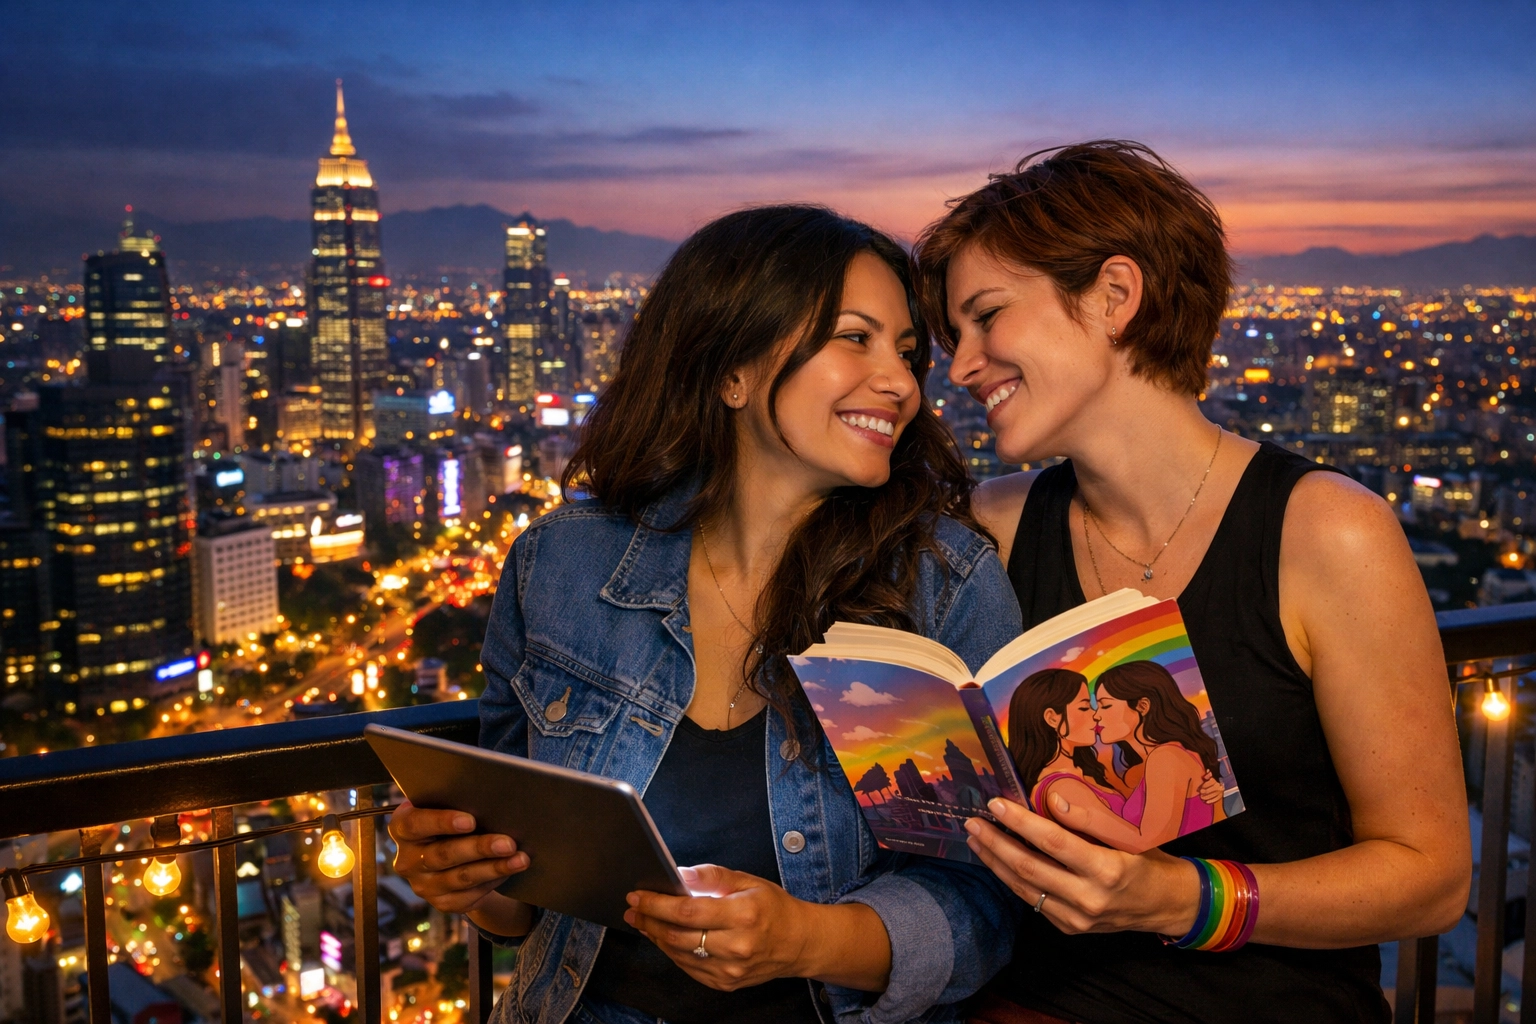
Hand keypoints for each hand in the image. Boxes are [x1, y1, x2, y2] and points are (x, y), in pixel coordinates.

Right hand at [387, 800, 528, 914]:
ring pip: (461, 878)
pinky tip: (509, 870)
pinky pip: (469, 895)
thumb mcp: (446, 807)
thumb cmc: (450, 820)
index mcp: (402, 829)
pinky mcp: (442, 903)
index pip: (415, 824)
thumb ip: (456, 803)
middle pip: (444, 854)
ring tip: (519, 859)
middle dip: (479, 848)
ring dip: (494, 868)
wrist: (450, 852)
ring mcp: (423, 885)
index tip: (469, 820)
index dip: (441, 822)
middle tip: (507, 843)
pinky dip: (493, 881)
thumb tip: (492, 800)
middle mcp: (407, 860)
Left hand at [626, 865, 835, 991]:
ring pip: (680, 954)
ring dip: (657, 937)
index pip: (688, 911)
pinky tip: (665, 938)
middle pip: (678, 935)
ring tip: (644, 921)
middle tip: (633, 909)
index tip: (638, 895)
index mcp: (742, 915)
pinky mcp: (726, 983)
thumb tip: (680, 874)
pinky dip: (673, 952)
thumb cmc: (773, 908)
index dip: (657, 904)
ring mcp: (731, 969)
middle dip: (650, 920)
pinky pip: (689, 968)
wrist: (798, 943)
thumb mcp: (747, 881)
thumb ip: (712, 876)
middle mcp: (736, 946)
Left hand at [966, 797, 1198, 936]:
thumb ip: (1089, 819)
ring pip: (1024, 888)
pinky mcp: (1069, 928)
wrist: (1166, 905)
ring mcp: (1076, 919)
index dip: (1021, 822)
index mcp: (1106, 870)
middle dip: (995, 843)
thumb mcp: (1128, 834)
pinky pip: (1033, 900)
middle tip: (973, 822)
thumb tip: (1051, 798)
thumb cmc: (1148, 860)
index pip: (1053, 842)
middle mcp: (1088, 898)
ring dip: (996, 862)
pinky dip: (1012, 879)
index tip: (996, 803)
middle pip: (1029, 867)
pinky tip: (998, 861)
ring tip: (976, 839)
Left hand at [1198, 771, 1223, 806]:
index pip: (1210, 782)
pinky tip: (1207, 802)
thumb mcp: (1208, 777)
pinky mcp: (1221, 796)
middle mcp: (1219, 786)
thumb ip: (1207, 775)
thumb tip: (1207, 771)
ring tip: (1202, 797)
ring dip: (1207, 797)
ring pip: (1214, 795)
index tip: (1200, 787)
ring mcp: (1220, 791)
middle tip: (1200, 793)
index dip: (1204, 785)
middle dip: (1205, 792)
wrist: (1217, 784)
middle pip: (1212, 789)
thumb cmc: (1209, 780)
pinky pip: (1216, 799)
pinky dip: (1211, 801)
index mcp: (1215, 780)